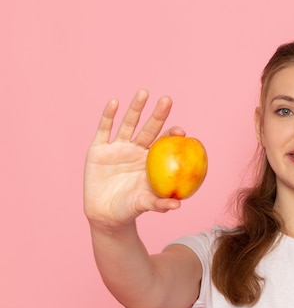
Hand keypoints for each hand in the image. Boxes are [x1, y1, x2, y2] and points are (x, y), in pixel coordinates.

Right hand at [83, 89, 183, 227]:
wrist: (105, 214)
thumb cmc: (130, 208)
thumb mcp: (145, 204)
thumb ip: (159, 203)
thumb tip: (178, 205)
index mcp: (151, 160)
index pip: (164, 142)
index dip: (172, 134)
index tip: (181, 131)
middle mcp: (136, 149)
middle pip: (149, 128)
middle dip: (158, 114)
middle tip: (167, 100)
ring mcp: (117, 147)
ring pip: (128, 123)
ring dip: (135, 108)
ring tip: (144, 93)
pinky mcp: (98, 149)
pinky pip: (104, 129)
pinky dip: (108, 116)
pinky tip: (114, 102)